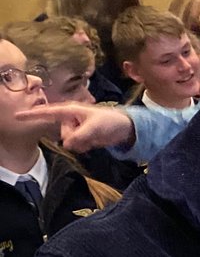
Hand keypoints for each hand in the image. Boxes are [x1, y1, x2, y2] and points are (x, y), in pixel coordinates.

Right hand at [15, 103, 135, 151]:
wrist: (125, 128)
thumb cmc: (110, 121)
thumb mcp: (95, 127)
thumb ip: (79, 136)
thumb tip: (67, 144)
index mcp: (71, 110)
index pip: (48, 112)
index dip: (32, 115)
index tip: (16, 116)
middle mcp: (70, 119)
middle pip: (63, 134)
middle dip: (75, 137)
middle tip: (90, 133)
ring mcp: (75, 128)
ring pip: (69, 142)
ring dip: (81, 143)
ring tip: (94, 136)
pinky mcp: (81, 137)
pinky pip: (76, 146)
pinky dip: (85, 146)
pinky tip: (94, 141)